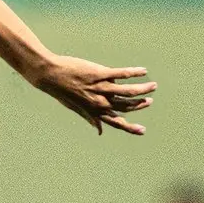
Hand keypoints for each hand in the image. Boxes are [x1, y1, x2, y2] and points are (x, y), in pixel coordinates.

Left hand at [30, 56, 156, 135]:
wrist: (50, 76)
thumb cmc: (62, 92)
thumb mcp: (77, 109)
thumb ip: (91, 118)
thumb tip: (99, 131)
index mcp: (95, 111)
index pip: (116, 122)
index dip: (130, 127)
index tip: (143, 130)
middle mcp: (100, 102)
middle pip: (126, 106)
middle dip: (140, 105)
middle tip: (150, 100)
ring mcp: (100, 88)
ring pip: (127, 91)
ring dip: (142, 89)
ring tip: (153, 86)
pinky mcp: (100, 74)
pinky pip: (121, 74)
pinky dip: (133, 73)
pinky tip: (143, 71)